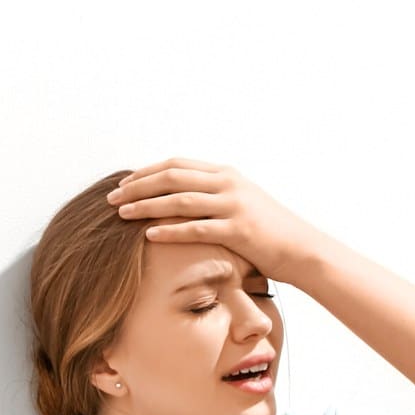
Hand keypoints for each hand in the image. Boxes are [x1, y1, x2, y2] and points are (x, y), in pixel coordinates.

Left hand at [107, 156, 320, 281]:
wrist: (301, 249)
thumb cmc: (267, 233)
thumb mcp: (240, 206)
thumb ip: (213, 198)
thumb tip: (183, 202)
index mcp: (225, 174)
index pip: (177, 165)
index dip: (147, 172)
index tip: (123, 183)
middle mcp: (228, 184)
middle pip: (173, 177)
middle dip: (138, 186)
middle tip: (112, 198)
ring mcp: (233, 205)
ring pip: (180, 200)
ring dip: (147, 206)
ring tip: (122, 215)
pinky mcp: (238, 230)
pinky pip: (196, 228)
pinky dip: (170, 231)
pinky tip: (148, 237)